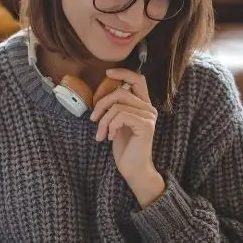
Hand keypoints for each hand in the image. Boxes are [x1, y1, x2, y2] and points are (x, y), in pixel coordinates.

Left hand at [90, 68, 165, 207]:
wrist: (133, 169)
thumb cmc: (125, 148)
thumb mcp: (117, 123)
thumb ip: (116, 108)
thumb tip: (103, 95)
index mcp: (143, 105)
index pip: (138, 79)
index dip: (123, 73)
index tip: (107, 74)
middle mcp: (149, 108)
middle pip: (121, 92)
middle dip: (102, 103)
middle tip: (93, 119)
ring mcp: (149, 116)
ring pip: (117, 105)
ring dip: (103, 120)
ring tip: (100, 133)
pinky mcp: (146, 125)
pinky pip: (120, 116)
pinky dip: (109, 126)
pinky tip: (108, 138)